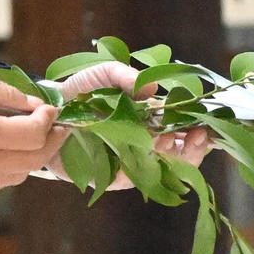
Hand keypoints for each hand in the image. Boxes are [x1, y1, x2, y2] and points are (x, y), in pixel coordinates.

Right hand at [0, 69, 68, 204]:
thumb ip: (5, 95)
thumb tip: (36, 108)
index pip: (34, 135)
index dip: (49, 121)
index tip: (50, 111)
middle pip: (33, 161)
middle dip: (49, 143)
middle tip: (55, 129)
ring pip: (15, 177)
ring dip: (25, 157)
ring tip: (21, 139)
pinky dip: (0, 169)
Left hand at [45, 61, 211, 189]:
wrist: (46, 113)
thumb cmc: (79, 92)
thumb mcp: (102, 75)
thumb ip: (123, 75)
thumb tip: (153, 87)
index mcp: (151, 120)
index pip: (184, 129)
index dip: (199, 129)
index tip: (208, 125)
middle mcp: (146, 143)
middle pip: (181, 154)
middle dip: (193, 147)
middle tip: (198, 136)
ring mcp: (131, 161)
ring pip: (162, 169)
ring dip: (172, 158)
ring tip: (170, 141)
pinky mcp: (112, 177)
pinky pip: (133, 178)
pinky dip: (143, 168)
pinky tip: (145, 157)